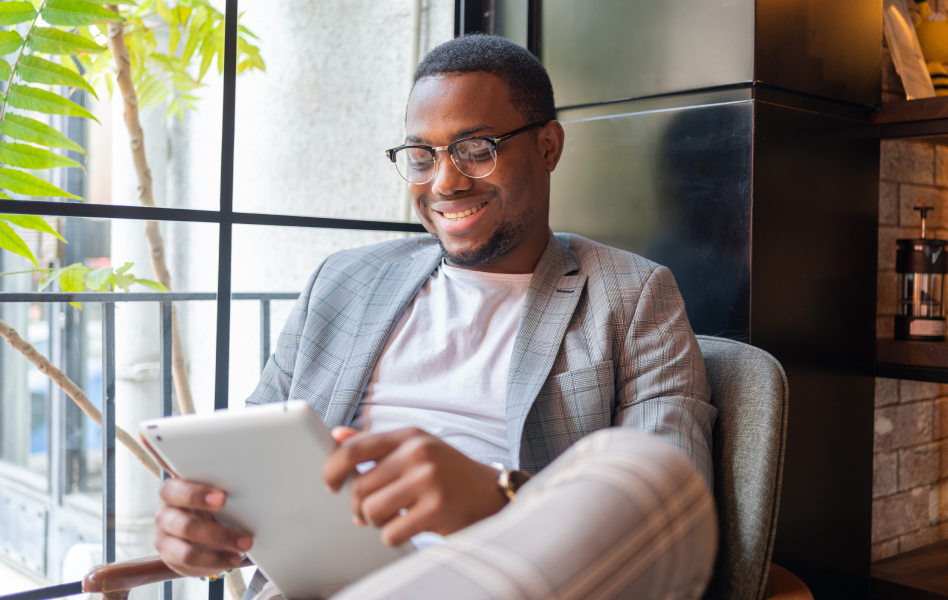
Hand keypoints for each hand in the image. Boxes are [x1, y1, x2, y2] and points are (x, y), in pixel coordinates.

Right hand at [154, 479, 252, 576]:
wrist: (192, 527)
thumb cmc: (204, 504)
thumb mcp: (208, 493)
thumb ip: (216, 492)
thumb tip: (247, 495)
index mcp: (171, 492)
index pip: (175, 491)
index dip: (198, 495)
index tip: (223, 499)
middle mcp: (164, 515)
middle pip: (185, 526)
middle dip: (218, 534)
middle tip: (245, 537)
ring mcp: (164, 539)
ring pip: (187, 552)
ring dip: (219, 555)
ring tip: (243, 550)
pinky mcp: (170, 558)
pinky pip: (191, 565)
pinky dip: (215, 562)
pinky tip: (231, 559)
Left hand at [323, 427, 507, 546]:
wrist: (490, 494)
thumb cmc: (447, 472)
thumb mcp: (415, 448)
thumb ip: (376, 445)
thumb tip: (336, 435)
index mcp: (409, 436)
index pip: (354, 449)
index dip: (332, 469)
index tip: (330, 484)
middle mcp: (418, 453)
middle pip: (360, 487)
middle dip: (359, 506)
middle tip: (368, 512)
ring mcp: (428, 480)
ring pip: (372, 511)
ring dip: (375, 522)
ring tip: (391, 518)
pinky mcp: (436, 509)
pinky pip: (391, 532)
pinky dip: (393, 536)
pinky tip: (408, 527)